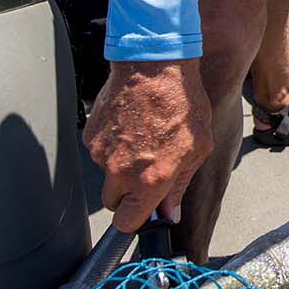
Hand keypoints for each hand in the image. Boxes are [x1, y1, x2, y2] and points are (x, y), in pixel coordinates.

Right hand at [84, 59, 213, 231]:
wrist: (154, 65)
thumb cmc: (181, 103)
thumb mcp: (198, 148)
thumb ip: (180, 185)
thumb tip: (169, 211)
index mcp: (150, 180)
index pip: (127, 223)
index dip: (135, 220)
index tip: (143, 212)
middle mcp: (120, 171)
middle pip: (113, 202)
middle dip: (127, 194)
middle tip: (145, 172)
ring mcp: (101, 153)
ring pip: (105, 174)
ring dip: (120, 166)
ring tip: (142, 138)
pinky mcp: (90, 135)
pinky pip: (99, 151)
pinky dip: (112, 145)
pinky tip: (130, 125)